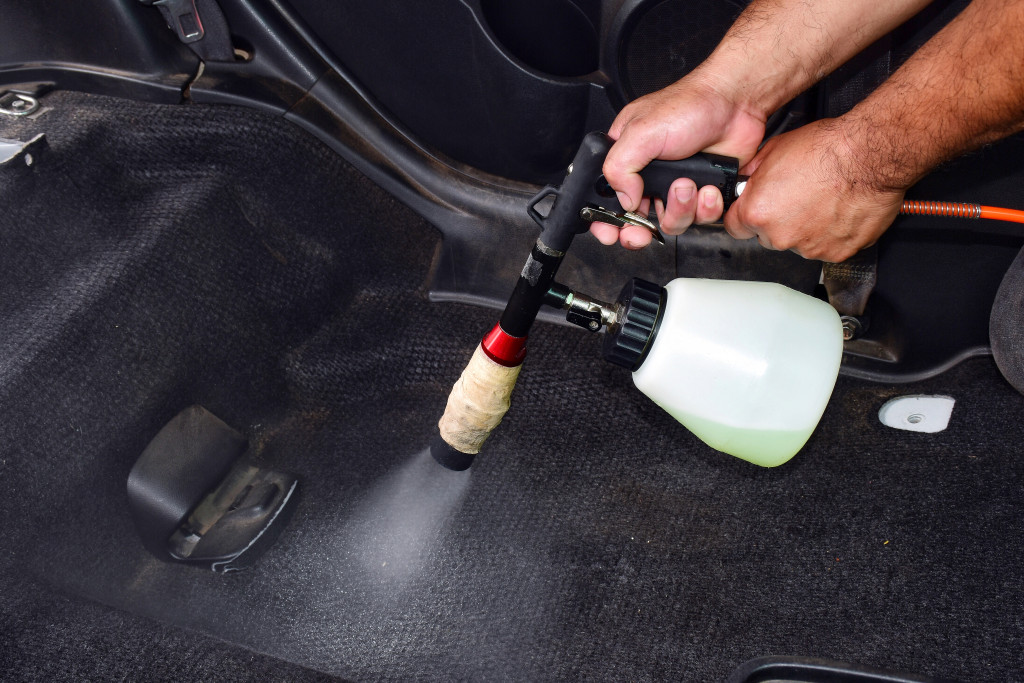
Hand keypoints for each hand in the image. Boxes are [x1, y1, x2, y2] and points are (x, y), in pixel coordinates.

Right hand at [593, 72, 766, 248]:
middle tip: (643, 232)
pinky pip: (699, 219)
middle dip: (640, 229)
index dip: (605, 220)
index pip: (605, 198)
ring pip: (670, 222)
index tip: (610, 233)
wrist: (735, 104)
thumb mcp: (641, 132)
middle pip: (637, 220)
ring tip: (686, 185)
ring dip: (679, 210)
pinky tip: (707, 187)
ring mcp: (676, 187)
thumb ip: (620, 167)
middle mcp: (649, 176)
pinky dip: (705, 208)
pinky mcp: (701, 194)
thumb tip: (623, 199)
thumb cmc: (690, 106)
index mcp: (626, 159)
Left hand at [724, 118, 904, 261]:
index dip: (746, 216)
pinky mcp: (836, 253)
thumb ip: (752, 174)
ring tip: (822, 201)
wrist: (869, 155)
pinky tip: (837, 211)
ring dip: (805, 228)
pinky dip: (830, 234)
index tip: (755, 209)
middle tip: (797, 198)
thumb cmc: (827, 149)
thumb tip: (744, 182)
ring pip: (798, 243)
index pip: (735, 227)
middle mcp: (781, 236)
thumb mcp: (773, 150)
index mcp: (758, 213)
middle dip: (778, 221)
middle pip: (768, 237)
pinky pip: (826, 247)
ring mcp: (809, 248)